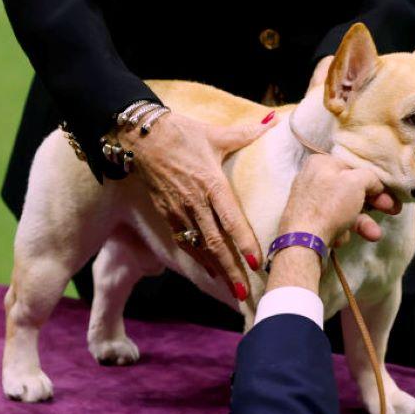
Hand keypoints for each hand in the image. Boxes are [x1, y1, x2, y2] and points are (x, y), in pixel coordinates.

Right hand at [119, 111, 273, 300]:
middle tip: (245, 293)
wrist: (140, 137)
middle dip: (231, 269)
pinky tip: (209, 270)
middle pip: (215, 242)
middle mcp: (195, 202)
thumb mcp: (216, 133)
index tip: (256, 262)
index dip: (243, 242)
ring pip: (199, 247)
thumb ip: (247, 132)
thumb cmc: (182, 133)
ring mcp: (179, 210)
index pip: (230, 219)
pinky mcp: (166, 212)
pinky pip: (183, 240)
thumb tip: (273, 120)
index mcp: (211, 183)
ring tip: (231, 290)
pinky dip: (197, 257)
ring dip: (216, 269)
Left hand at [266, 155, 399, 292]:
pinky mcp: (310, 222)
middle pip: (351, 189)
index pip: (354, 167)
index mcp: (321, 163)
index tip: (389, 193)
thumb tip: (375, 184)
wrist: (302, 243)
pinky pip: (333, 222)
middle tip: (393, 210)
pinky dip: (341, 230)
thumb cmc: (330, 206)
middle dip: (373, 203)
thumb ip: (371, 177)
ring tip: (374, 235)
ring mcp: (310, 202)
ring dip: (363, 222)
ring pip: (344, 209)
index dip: (374, 180)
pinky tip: (340, 239)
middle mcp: (313, 179)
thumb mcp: (357, 182)